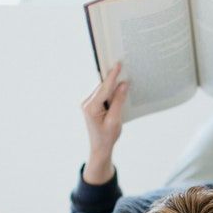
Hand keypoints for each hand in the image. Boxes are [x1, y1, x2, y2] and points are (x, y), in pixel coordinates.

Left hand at [81, 62, 128, 183]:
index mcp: (91, 107)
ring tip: (125, 82)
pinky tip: (119, 92)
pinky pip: (103, 95)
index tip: (118, 65)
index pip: (104, 88)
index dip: (112, 76)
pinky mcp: (92, 105)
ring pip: (103, 90)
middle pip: (103, 87)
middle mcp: (87, 103)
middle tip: (124, 68)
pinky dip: (111, 93)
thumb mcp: (115, 120)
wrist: (100, 148)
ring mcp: (88, 104)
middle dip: (114, 80)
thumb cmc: (107, 137)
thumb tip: (123, 85)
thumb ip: (119, 101)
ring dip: (113, 87)